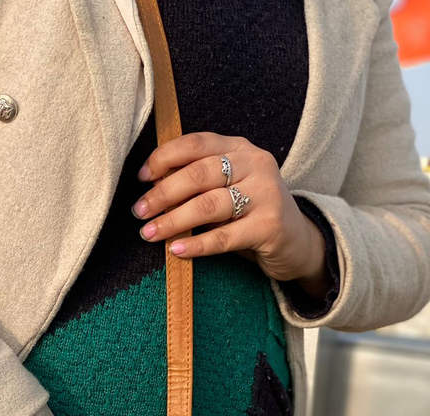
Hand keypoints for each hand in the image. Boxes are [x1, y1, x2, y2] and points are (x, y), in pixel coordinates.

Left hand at [131, 131, 330, 295]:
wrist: (298, 242)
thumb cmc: (250, 214)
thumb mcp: (227, 188)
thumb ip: (198, 181)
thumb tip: (150, 187)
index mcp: (240, 149)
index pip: (196, 143)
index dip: (164, 158)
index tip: (141, 178)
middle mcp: (255, 165)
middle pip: (199, 174)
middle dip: (163, 194)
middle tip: (139, 212)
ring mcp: (265, 194)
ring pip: (208, 205)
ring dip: (173, 220)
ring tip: (149, 233)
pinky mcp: (270, 226)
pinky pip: (224, 237)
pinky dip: (197, 244)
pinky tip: (176, 251)